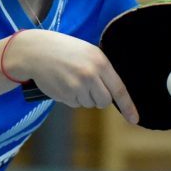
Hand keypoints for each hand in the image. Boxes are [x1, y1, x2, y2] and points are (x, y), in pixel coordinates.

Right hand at [2, 30, 138, 123]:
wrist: (36, 51)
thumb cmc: (63, 50)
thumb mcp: (87, 53)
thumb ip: (101, 70)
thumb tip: (112, 93)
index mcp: (100, 61)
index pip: (119, 89)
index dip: (128, 106)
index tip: (134, 119)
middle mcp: (91, 75)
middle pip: (104, 101)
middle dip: (98, 98)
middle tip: (87, 85)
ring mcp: (77, 86)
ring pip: (89, 104)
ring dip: (82, 97)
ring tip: (70, 78)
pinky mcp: (65, 95)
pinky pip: (74, 104)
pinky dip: (70, 97)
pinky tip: (62, 83)